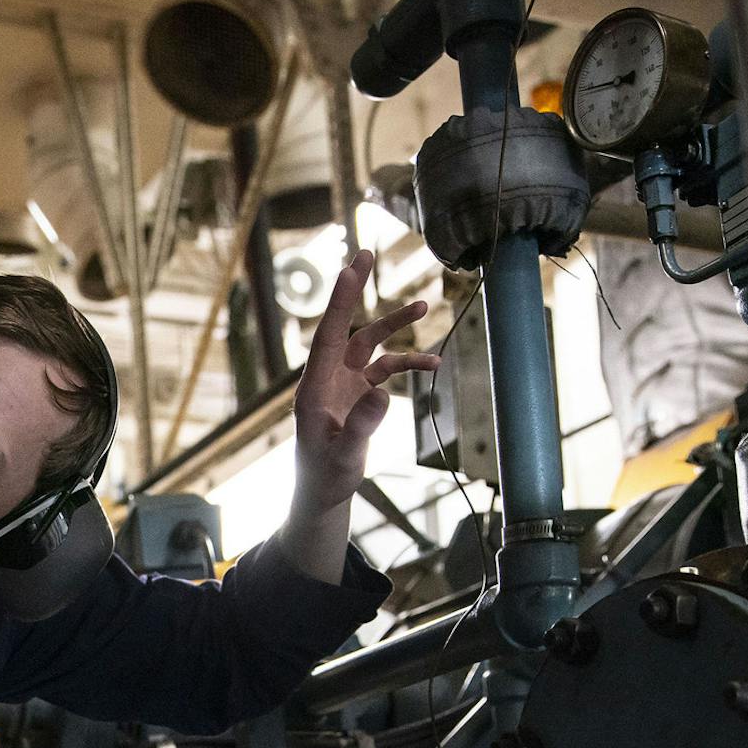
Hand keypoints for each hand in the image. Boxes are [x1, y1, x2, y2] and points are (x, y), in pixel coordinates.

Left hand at [276, 250, 442, 582]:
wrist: (323, 493)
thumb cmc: (326, 477)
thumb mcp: (344, 457)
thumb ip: (361, 427)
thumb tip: (382, 394)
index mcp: (314, 390)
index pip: (326, 337)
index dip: (338, 303)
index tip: (348, 270)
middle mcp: (326, 379)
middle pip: (343, 327)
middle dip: (354, 292)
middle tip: (365, 254)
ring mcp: (341, 383)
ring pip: (369, 344)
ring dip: (394, 325)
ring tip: (425, 305)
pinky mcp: (357, 392)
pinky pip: (384, 368)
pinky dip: (407, 362)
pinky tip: (434, 361)